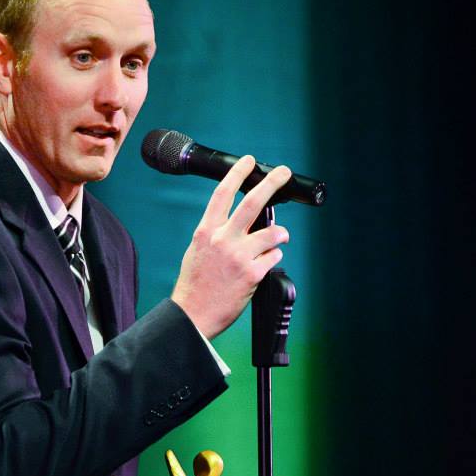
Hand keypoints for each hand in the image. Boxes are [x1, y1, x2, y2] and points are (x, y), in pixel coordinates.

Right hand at [171, 156, 290, 338]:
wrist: (192, 314)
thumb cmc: (195, 285)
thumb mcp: (197, 251)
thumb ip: (217, 234)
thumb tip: (241, 223)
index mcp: (206, 232)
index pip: (222, 194)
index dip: (237, 173)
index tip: (248, 161)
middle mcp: (222, 240)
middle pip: (253, 202)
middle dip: (272, 183)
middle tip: (283, 173)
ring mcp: (238, 256)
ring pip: (272, 233)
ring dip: (279, 235)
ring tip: (278, 239)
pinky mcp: (252, 274)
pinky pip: (273, 257)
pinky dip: (273, 258)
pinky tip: (263, 266)